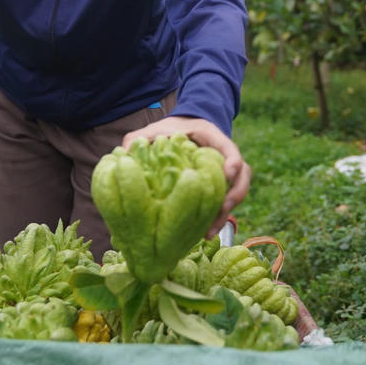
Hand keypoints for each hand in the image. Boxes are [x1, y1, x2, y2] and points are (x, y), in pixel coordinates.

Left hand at [121, 116, 250, 239]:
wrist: (183, 131)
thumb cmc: (170, 130)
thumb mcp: (155, 130)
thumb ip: (139, 138)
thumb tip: (123, 153)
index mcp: (212, 138)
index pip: (230, 148)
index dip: (232, 160)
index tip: (228, 172)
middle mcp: (224, 156)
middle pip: (242, 176)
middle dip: (234, 194)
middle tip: (222, 210)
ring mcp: (225, 174)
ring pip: (237, 193)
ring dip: (225, 213)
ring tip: (208, 233)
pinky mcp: (219, 189)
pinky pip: (225, 204)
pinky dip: (217, 219)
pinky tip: (203, 234)